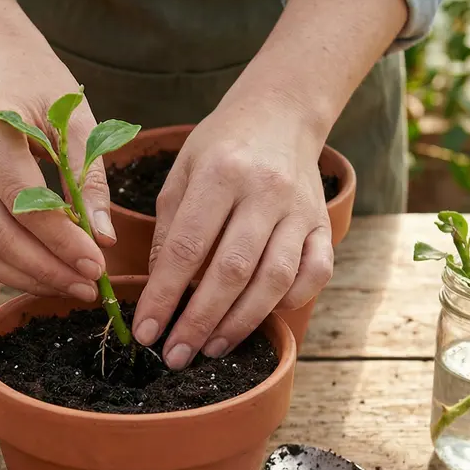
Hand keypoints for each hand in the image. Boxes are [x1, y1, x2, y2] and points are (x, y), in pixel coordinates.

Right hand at [0, 48, 114, 301]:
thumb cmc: (40, 85)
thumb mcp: (76, 118)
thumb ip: (90, 176)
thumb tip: (103, 239)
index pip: (22, 200)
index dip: (60, 241)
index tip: (97, 265)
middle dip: (45, 269)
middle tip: (88, 288)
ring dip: (27, 277)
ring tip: (71, 287)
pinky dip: (10, 268)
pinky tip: (46, 275)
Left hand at [133, 93, 334, 369]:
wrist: (280, 113)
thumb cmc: (221, 147)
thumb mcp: (182, 173)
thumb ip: (168, 229)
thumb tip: (159, 291)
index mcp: (221, 174)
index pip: (186, 248)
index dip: (164, 296)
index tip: (146, 331)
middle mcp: (265, 192)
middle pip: (231, 271)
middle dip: (199, 321)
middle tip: (176, 355)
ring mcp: (300, 209)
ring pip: (274, 279)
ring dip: (240, 322)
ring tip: (211, 348)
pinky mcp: (323, 223)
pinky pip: (315, 273)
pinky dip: (291, 302)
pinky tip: (261, 318)